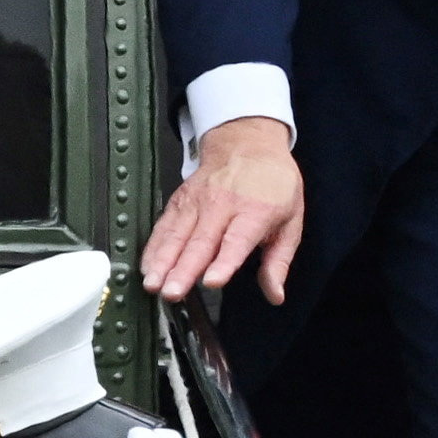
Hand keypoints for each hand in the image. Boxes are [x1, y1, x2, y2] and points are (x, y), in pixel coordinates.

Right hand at [141, 116, 305, 303]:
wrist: (248, 143)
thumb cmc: (272, 184)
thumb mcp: (290, 220)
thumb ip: (279, 261)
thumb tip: (275, 294)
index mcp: (255, 210)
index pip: (237, 240)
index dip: (224, 262)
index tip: (212, 281)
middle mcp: (222, 205)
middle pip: (200, 241)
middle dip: (183, 269)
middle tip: (172, 292)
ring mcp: (197, 201)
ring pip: (177, 234)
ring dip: (162, 261)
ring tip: (153, 284)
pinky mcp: (180, 200)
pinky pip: (164, 226)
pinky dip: (153, 247)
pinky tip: (147, 267)